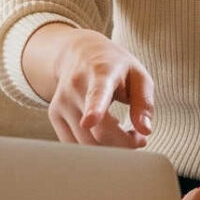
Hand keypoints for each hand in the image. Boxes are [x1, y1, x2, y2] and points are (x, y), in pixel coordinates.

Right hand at [45, 31, 153, 147]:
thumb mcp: (138, 75)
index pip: (97, 94)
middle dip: (124, 143)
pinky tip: (104, 132)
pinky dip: (94, 147)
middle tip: (139, 137)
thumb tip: (145, 131)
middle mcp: (75, 88)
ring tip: (122, 131)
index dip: (94, 109)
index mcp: (101, 74)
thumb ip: (144, 103)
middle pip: (99, 131)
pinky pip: (76, 145)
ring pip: (87, 143)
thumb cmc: (115, 66)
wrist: (80, 52)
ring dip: (110, 147)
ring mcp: (61, 103)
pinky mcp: (54, 116)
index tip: (90, 120)